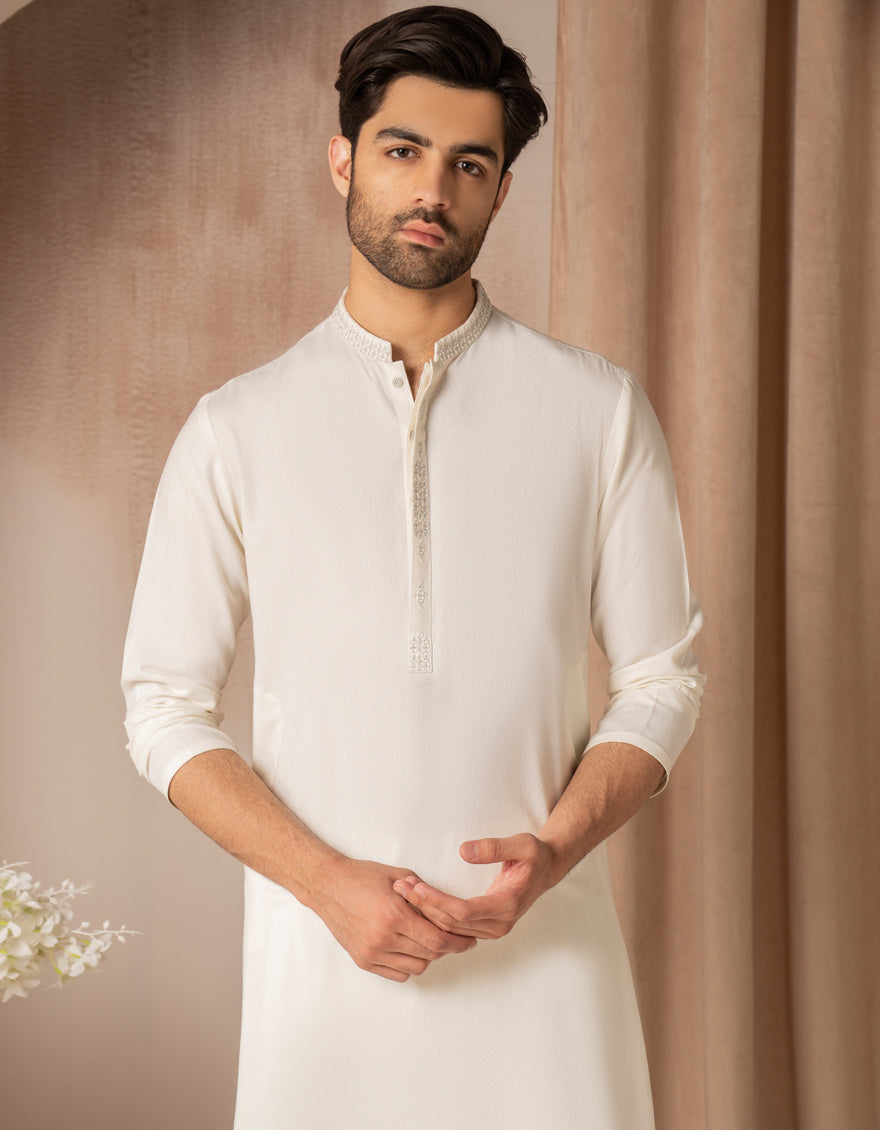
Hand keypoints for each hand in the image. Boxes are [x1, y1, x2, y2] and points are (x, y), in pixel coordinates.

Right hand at [310, 856, 476, 982]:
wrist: (328, 886)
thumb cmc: (362, 876)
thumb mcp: (398, 876)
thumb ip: (424, 894)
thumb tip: (448, 909)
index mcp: (395, 915)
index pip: (437, 939)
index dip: (457, 942)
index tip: (468, 940)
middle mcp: (384, 938)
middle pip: (429, 955)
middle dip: (448, 949)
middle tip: (457, 941)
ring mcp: (372, 952)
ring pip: (416, 967)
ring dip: (428, 956)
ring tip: (430, 942)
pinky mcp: (363, 960)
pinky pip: (397, 973)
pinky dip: (409, 964)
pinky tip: (410, 948)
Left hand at [392, 834, 560, 940]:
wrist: (546, 869)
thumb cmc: (534, 856)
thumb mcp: (523, 844)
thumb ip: (495, 847)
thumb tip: (465, 851)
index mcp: (507, 905)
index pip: (464, 911)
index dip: (438, 901)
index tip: (417, 887)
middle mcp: (499, 924)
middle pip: (453, 923)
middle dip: (424, 906)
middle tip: (401, 887)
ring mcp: (492, 929)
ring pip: (451, 929)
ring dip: (426, 912)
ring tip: (404, 891)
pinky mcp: (484, 928)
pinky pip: (455, 928)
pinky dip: (434, 916)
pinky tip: (418, 902)